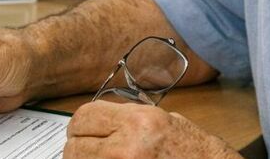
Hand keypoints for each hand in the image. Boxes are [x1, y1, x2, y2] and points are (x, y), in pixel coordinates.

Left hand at [64, 101, 239, 157]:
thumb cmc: (194, 151)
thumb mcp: (163, 121)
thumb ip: (127, 119)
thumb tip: (95, 124)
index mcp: (138, 122)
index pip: (84, 117)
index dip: (78, 126)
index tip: (79, 132)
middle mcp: (129, 146)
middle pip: (75, 146)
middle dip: (77, 149)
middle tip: (84, 152)